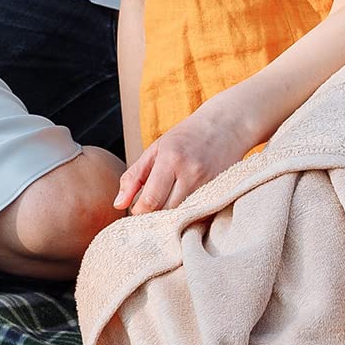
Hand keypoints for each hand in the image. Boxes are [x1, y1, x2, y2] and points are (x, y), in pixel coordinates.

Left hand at [115, 97, 255, 214]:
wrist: (227, 126)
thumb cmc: (185, 137)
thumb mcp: (155, 150)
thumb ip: (134, 177)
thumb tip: (118, 204)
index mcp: (170, 160)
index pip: (151, 200)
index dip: (139, 211)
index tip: (136, 210)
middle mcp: (190, 173)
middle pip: (166, 211)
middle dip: (153, 216)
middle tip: (148, 210)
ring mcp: (208, 184)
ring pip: (183, 215)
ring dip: (170, 218)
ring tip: (164, 207)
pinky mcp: (220, 191)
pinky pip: (198, 213)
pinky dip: (187, 214)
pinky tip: (182, 206)